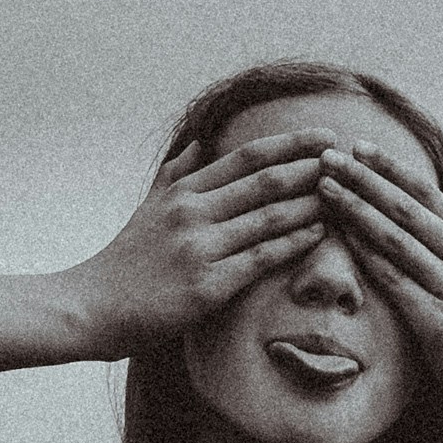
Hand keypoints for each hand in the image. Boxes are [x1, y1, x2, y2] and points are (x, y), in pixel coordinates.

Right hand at [69, 138, 329, 353]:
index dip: (290, 144)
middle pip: (265, 180)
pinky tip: (320, 234)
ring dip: (311, 204)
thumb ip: (176, 173)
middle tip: (348, 158)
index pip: (246, 157)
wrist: (94, 305)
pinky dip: (293, 242)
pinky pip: (261, 258)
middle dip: (311, 167)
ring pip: (268, 217)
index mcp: (183, 190)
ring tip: (345, 194)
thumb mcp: (148, 207)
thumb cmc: (126, 260)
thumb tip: (200, 142)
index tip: (324, 137)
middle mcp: (193, 211)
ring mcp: (200, 246)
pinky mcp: (208, 284)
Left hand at [302, 129, 442, 426]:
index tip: (357, 145)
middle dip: (365, 179)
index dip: (390, 167)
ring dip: (357, 210)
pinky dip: (367, 255)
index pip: (427, 193)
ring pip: (398, 240)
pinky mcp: (439, 324)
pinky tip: (341, 237)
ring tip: (325, 189)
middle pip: (408, 209)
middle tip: (328, 156)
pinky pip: (396, 282)